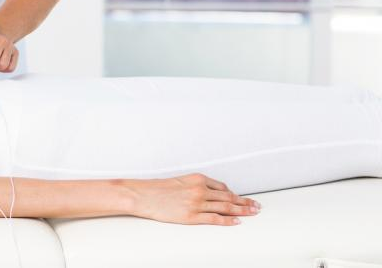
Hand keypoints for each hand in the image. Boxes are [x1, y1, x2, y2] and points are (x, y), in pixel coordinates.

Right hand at [124, 173, 260, 225]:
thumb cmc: (158, 189)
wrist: (143, 195)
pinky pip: (215, 219)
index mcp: (198, 179)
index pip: (223, 188)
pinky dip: (228, 221)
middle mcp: (200, 190)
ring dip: (242, 211)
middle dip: (245, 203)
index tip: (245, 199)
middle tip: (257, 207)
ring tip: (252, 213)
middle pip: (229, 198)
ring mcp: (197, 204)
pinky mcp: (191, 216)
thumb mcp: (181, 181)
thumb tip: (212, 193)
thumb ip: (197, 186)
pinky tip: (236, 222)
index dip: (237, 195)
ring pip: (225, 208)